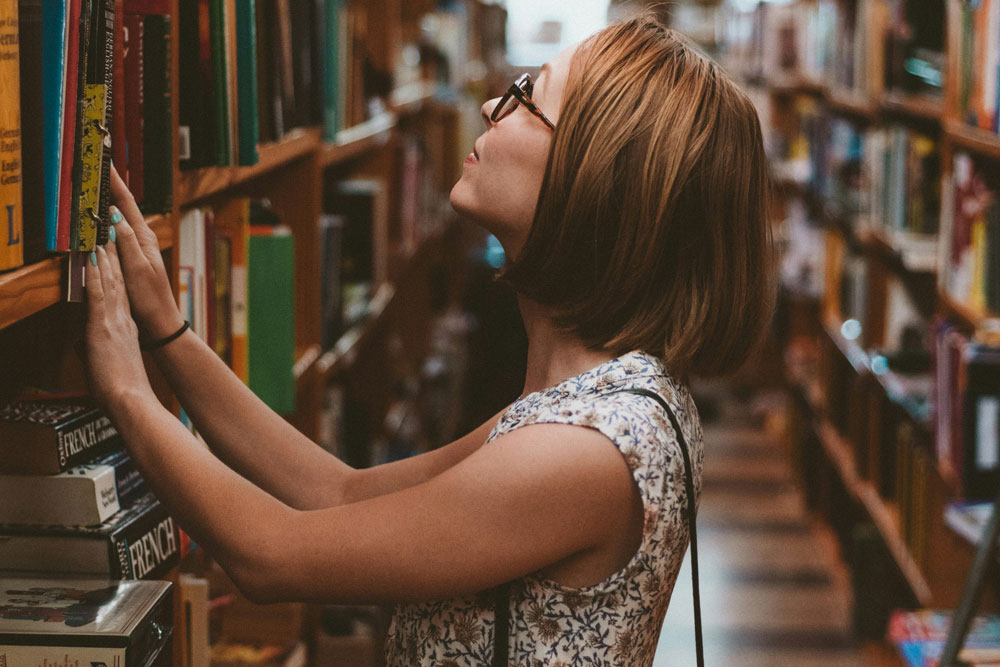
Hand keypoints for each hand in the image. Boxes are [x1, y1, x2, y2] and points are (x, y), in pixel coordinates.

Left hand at [84, 243, 155, 411]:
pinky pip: (98, 293)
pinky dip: (96, 274)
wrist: (130, 400)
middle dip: (113, 256)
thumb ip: (94, 348)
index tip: (112, 253)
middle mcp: (122, 320)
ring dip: (105, 257)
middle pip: (117, 281)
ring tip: (102, 236)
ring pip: (110, 281)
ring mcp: (113, 321)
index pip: (119, 294)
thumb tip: (81, 345)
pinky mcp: (102, 326)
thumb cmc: (122, 390)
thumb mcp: (107, 363)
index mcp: (126, 328)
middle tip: (110, 233)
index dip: (116, 272)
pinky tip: (93, 258)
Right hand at [109, 165, 183, 338]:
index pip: (127, 203)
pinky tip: (101, 219)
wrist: (160, 321)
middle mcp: (143, 238)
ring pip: (120, 218)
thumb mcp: (136, 268)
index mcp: (145, 237)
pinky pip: (117, 233)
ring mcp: (138, 248)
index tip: (105, 163)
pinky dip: (108, 221)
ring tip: (96, 184)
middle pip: (124, 206)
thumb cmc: (150, 297)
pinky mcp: (132, 258)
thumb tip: (114, 215)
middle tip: (97, 167)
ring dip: (109, 201)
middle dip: (111, 186)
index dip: (115, 182)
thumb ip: (126, 241)